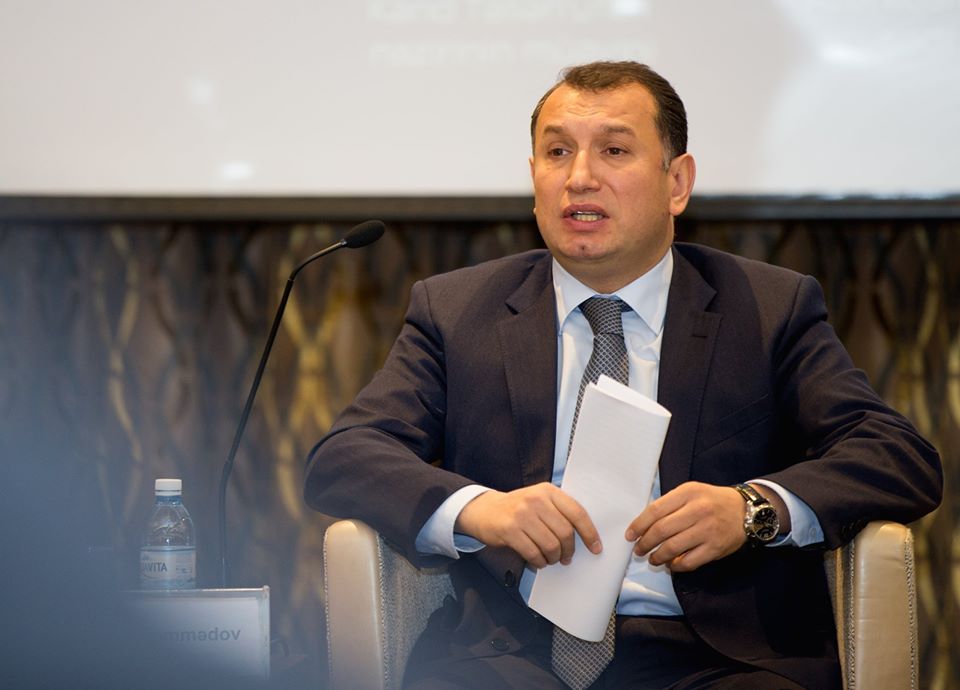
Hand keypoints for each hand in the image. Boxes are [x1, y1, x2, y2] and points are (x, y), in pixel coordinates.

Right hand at [455, 483, 600, 568]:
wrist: (483, 509)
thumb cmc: (517, 508)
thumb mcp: (539, 500)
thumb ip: (559, 512)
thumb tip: (584, 536)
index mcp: (548, 491)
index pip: (577, 513)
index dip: (589, 533)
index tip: (596, 548)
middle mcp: (536, 500)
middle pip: (565, 532)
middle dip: (568, 550)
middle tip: (566, 557)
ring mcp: (522, 514)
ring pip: (550, 545)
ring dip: (553, 558)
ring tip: (550, 559)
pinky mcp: (510, 530)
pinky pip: (533, 553)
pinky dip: (539, 562)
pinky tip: (538, 561)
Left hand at [625, 482, 746, 572]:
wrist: (747, 511)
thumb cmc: (712, 501)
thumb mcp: (691, 492)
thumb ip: (670, 504)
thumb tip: (644, 523)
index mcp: (688, 493)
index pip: (655, 510)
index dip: (639, 525)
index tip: (630, 535)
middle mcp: (697, 510)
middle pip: (661, 530)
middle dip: (645, 543)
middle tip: (639, 549)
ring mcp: (707, 530)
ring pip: (673, 547)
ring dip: (658, 556)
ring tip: (653, 559)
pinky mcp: (715, 548)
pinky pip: (689, 561)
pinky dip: (676, 566)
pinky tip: (671, 564)